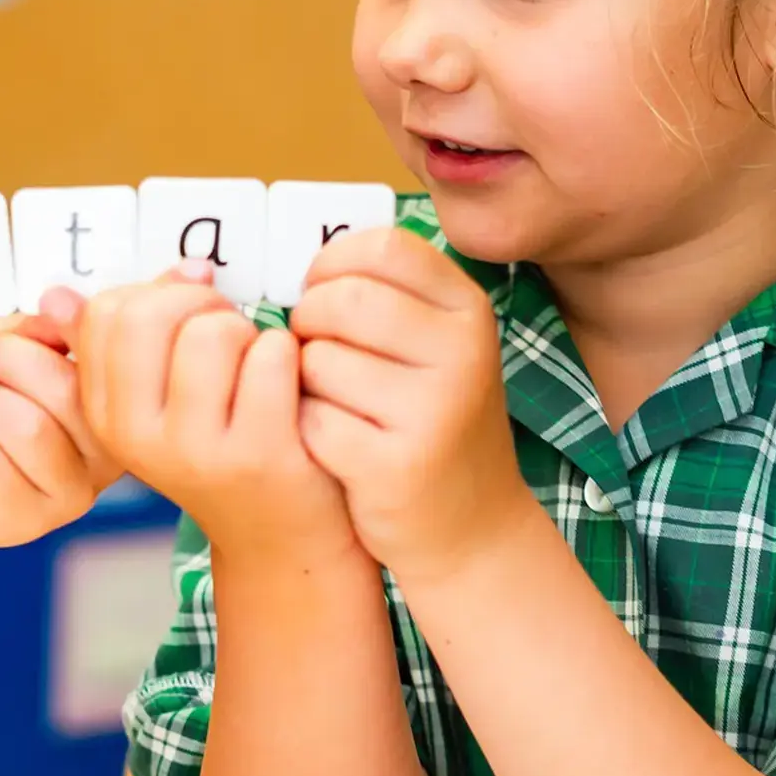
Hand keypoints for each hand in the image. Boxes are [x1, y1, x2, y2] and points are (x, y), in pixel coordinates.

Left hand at [0, 310, 122, 552]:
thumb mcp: (0, 352)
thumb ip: (33, 331)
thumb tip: (57, 311)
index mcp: (109, 406)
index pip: (101, 359)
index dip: (53, 331)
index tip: (12, 329)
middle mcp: (103, 457)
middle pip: (65, 392)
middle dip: (2, 361)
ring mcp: (68, 496)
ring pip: (29, 428)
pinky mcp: (22, 523)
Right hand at [73, 265, 359, 559]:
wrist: (277, 535)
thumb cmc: (221, 450)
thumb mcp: (156, 400)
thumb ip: (122, 340)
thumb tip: (58, 294)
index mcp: (103, 414)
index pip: (105, 312)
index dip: (156, 296)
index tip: (186, 320)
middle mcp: (136, 435)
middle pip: (149, 314)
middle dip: (201, 305)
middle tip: (228, 336)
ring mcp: (194, 450)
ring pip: (213, 332)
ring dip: (248, 333)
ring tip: (255, 367)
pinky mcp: (257, 455)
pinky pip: (270, 356)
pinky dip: (288, 354)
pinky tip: (287, 386)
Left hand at [288, 228, 534, 582]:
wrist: (471, 527)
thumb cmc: (430, 421)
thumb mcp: (434, 346)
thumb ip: (386, 296)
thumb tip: (310, 259)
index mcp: (467, 310)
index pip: (382, 247)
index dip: (332, 264)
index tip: (320, 291)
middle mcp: (461, 352)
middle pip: (339, 299)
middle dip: (307, 322)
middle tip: (315, 352)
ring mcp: (432, 409)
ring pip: (316, 360)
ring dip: (305, 383)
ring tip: (338, 406)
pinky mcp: (396, 465)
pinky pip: (310, 419)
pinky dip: (309, 432)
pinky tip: (340, 447)